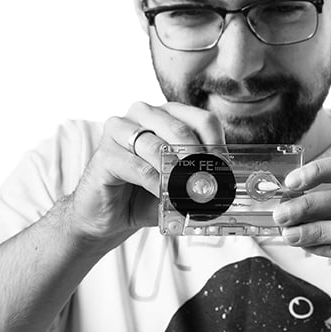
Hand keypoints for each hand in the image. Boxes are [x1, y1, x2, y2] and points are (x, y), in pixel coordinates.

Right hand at [68, 102, 224, 251]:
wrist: (106, 217)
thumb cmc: (143, 195)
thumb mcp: (179, 184)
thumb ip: (199, 177)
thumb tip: (226, 184)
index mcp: (166, 115)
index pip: (202, 119)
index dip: (217, 145)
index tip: (223, 170)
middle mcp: (142, 114)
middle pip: (181, 129)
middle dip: (198, 159)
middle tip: (208, 183)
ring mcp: (119, 130)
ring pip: (158, 147)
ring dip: (177, 175)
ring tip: (188, 194)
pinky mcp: (104, 153)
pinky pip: (139, 167)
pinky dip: (156, 184)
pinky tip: (163, 195)